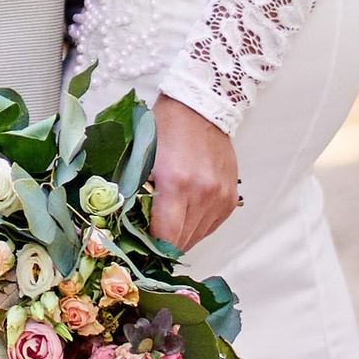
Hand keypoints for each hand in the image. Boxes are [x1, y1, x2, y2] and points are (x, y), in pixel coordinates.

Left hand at [148, 95, 239, 251]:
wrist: (200, 108)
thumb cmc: (166, 129)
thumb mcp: (141, 158)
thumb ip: (134, 194)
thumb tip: (127, 228)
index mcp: (177, 183)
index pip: (166, 236)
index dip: (151, 248)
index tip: (140, 249)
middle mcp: (203, 193)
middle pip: (182, 241)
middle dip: (164, 245)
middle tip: (149, 239)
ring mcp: (220, 196)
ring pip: (197, 237)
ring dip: (181, 236)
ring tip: (167, 223)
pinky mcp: (230, 198)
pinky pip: (211, 226)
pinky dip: (196, 225)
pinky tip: (185, 212)